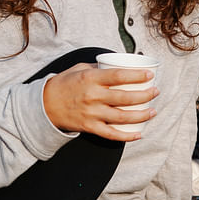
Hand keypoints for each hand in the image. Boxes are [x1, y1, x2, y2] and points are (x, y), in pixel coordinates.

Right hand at [42, 63, 157, 140]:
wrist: (42, 105)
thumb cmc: (64, 84)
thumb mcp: (79, 68)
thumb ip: (99, 67)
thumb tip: (119, 64)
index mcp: (91, 78)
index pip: (119, 76)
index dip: (137, 76)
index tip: (150, 75)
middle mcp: (92, 96)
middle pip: (125, 97)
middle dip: (145, 95)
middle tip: (156, 92)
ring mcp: (91, 113)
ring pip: (122, 116)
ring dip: (141, 115)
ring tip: (153, 111)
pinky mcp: (89, 127)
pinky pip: (111, 134)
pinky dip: (126, 136)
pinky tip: (139, 134)